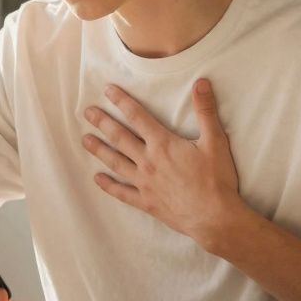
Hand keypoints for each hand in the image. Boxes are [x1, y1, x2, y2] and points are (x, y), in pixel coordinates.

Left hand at [82, 79, 245, 249]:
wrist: (214, 218)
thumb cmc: (216, 180)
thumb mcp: (215, 141)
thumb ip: (206, 111)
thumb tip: (202, 82)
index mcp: (163, 144)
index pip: (137, 117)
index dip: (121, 101)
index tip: (107, 91)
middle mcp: (148, 161)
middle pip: (120, 137)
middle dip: (103, 122)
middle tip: (87, 112)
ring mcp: (144, 183)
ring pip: (115, 162)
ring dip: (99, 150)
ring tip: (84, 140)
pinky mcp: (146, 202)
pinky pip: (122, 192)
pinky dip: (108, 185)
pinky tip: (97, 179)